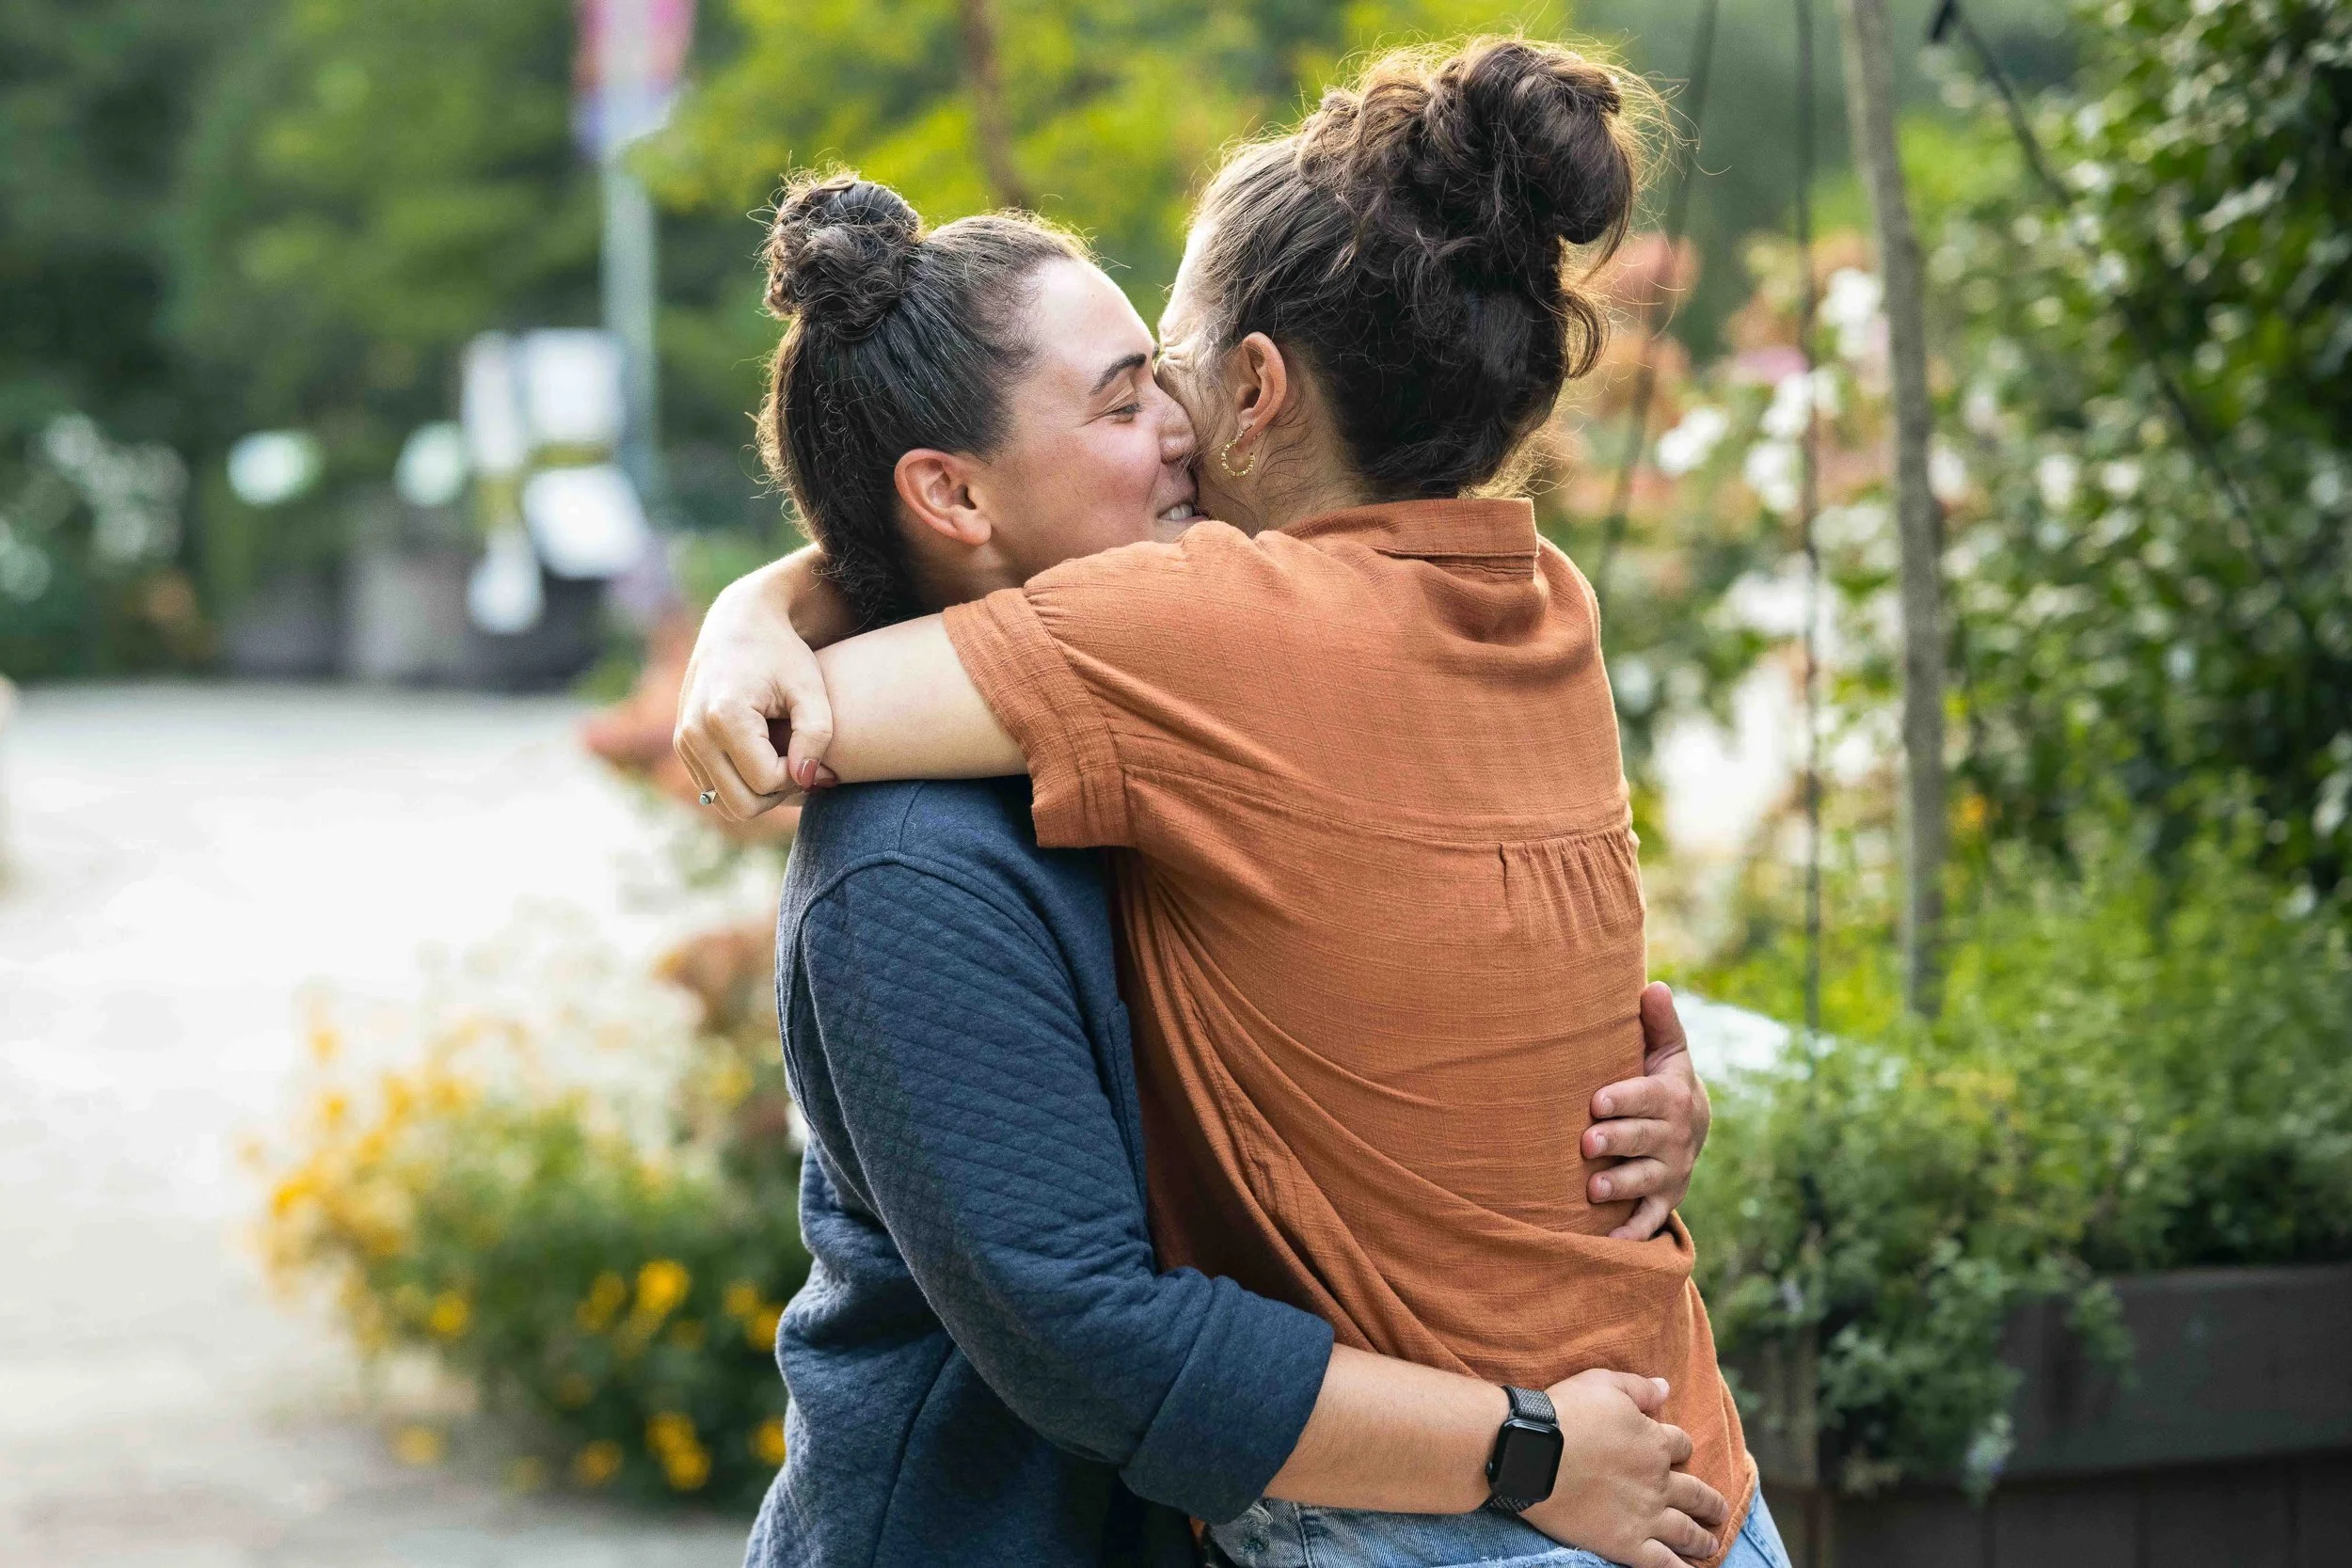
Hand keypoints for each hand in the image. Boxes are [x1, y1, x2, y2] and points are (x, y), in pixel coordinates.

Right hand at [674, 556, 838, 819]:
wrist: (740, 623)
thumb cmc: (783, 654)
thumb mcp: (811, 689)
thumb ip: (817, 736)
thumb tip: (807, 780)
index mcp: (723, 716)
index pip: (767, 781)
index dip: (799, 775)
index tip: (815, 750)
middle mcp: (694, 733)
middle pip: (742, 805)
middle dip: (779, 792)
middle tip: (802, 762)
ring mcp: (683, 742)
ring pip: (726, 804)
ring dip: (761, 792)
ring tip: (785, 757)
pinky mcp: (683, 747)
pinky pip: (715, 791)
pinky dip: (742, 783)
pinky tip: (764, 755)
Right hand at [1520, 1370, 1728, 1566]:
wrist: (1533, 1453)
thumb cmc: (1565, 1413)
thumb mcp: (1603, 1383)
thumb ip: (1639, 1388)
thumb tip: (1666, 1387)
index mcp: (1654, 1443)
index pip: (1681, 1446)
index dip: (1681, 1449)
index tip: (1679, 1454)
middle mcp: (1658, 1482)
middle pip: (1695, 1494)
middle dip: (1710, 1504)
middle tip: (1719, 1511)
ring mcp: (1645, 1516)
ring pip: (1686, 1531)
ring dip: (1703, 1539)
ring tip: (1712, 1545)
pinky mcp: (1626, 1543)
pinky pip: (1663, 1563)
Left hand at [1585, 982, 1711, 1240]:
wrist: (1689, 1128)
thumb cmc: (1661, 1080)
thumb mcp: (1666, 1051)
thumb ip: (1659, 1023)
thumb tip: (1653, 986)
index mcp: (1673, 1096)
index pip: (1650, 1098)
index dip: (1625, 1100)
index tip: (1595, 1101)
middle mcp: (1677, 1136)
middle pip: (1646, 1140)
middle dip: (1617, 1142)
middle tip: (1586, 1144)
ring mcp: (1671, 1171)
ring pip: (1647, 1180)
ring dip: (1621, 1185)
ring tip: (1592, 1189)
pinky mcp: (1664, 1200)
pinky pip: (1651, 1219)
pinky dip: (1634, 1232)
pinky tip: (1609, 1241)